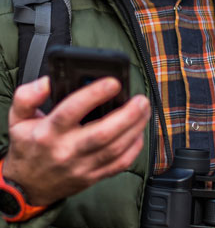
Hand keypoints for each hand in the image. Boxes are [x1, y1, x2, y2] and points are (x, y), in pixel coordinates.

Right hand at [3, 76, 150, 206]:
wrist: (28, 186)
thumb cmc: (28, 146)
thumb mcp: (17, 117)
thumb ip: (28, 96)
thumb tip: (47, 81)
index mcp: (48, 132)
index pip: (72, 110)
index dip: (94, 94)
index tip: (113, 81)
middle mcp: (66, 151)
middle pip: (102, 134)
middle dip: (126, 115)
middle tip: (140, 99)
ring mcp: (82, 166)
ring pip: (115, 149)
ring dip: (135, 128)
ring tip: (145, 109)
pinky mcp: (93, 176)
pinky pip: (119, 165)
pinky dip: (134, 148)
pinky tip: (139, 131)